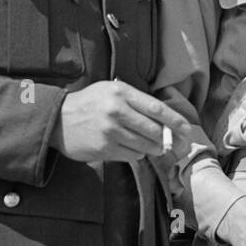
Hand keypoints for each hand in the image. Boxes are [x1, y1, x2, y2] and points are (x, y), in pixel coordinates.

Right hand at [49, 80, 195, 164]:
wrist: (58, 119)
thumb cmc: (91, 103)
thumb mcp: (112, 91)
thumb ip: (137, 101)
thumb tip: (166, 120)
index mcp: (122, 93)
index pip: (157, 108)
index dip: (176, 121)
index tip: (187, 130)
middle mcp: (117, 112)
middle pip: (154, 130)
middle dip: (167, 139)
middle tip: (173, 143)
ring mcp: (110, 132)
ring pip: (145, 145)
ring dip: (153, 148)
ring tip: (152, 145)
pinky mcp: (104, 149)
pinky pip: (132, 155)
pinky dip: (137, 153)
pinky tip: (132, 147)